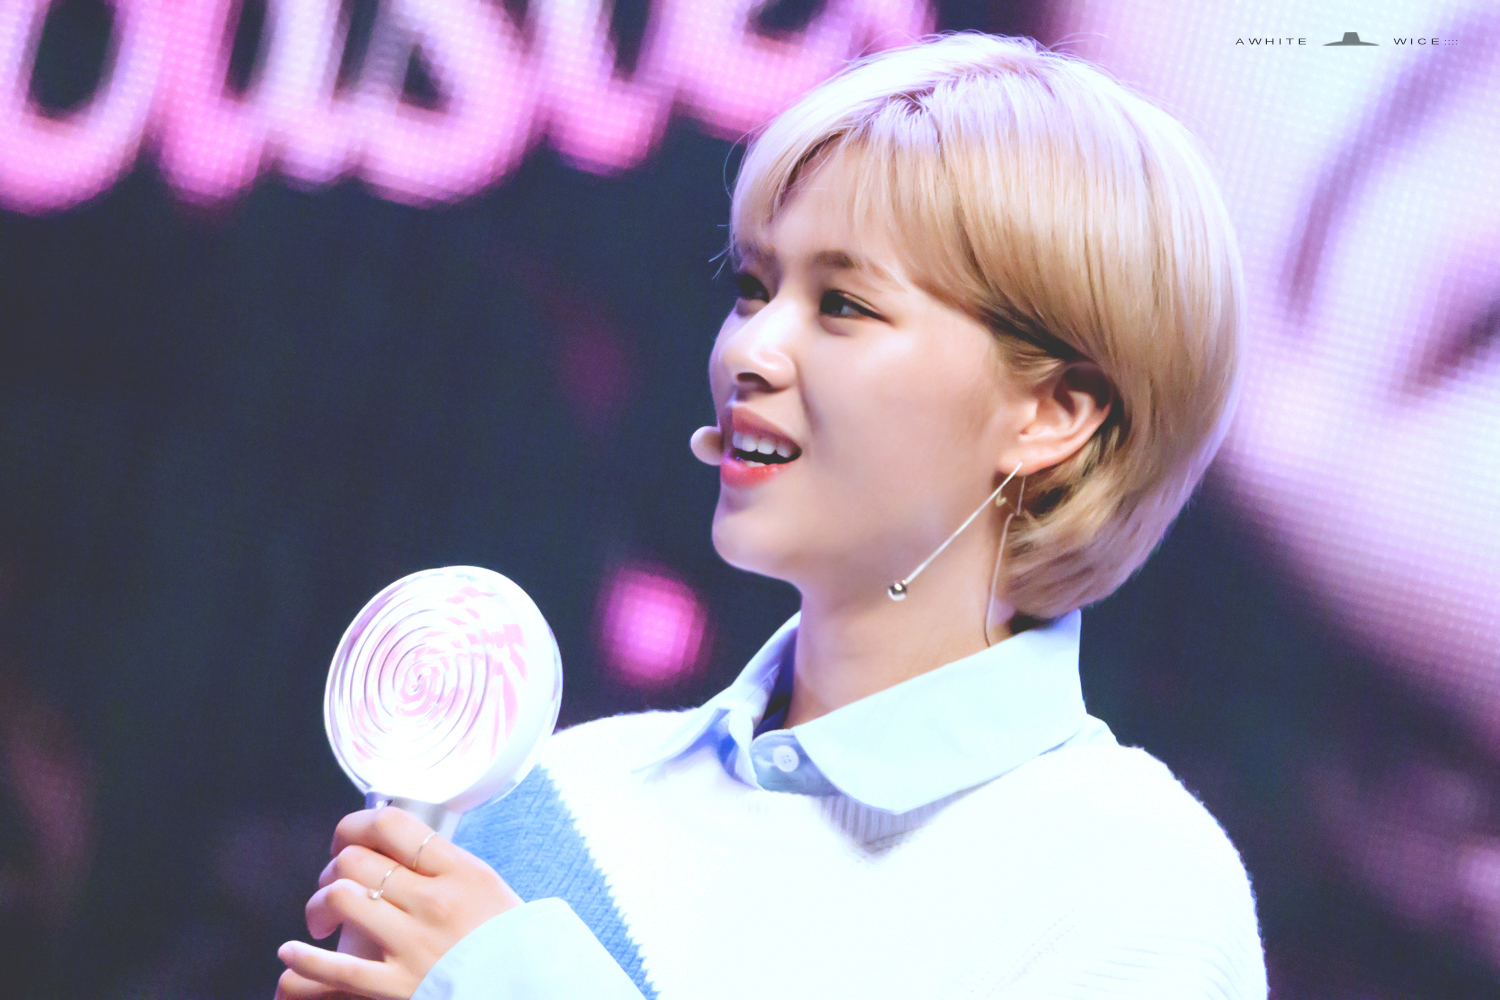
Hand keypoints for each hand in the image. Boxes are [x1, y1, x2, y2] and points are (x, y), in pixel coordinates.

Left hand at [275, 805, 522, 999]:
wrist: (529, 989)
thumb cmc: (507, 941)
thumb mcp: (486, 886)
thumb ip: (442, 867)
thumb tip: (394, 848)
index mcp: (459, 871)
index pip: (391, 825)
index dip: (354, 826)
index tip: (346, 839)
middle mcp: (434, 901)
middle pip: (357, 861)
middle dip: (334, 869)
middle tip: (335, 883)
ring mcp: (414, 945)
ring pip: (342, 900)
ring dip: (320, 905)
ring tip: (322, 918)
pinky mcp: (399, 988)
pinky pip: (337, 969)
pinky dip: (304, 960)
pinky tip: (292, 953)